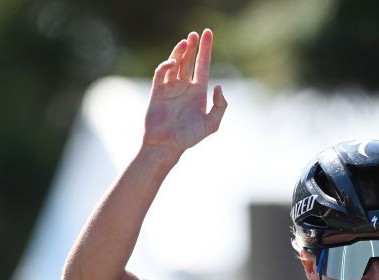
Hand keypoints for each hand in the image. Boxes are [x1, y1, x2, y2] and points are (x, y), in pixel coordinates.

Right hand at [143, 29, 227, 154]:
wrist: (166, 145)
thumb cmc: (189, 138)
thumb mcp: (211, 124)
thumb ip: (220, 107)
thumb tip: (218, 86)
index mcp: (198, 92)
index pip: (203, 65)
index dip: (206, 49)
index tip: (208, 34)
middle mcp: (185, 87)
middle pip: (189, 61)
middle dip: (192, 47)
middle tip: (195, 34)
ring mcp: (170, 88)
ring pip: (176, 64)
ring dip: (180, 52)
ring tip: (185, 41)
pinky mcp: (157, 91)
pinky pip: (162, 73)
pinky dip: (167, 65)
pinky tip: (174, 63)